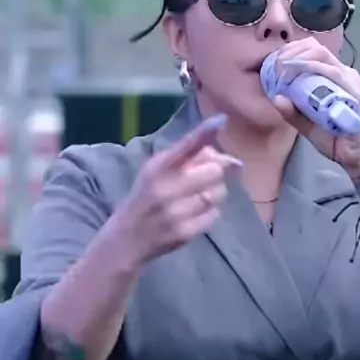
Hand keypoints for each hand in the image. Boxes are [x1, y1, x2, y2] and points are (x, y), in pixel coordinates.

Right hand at [114, 115, 239, 263]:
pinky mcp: (185, 232)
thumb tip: (233, 161)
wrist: (126, 239)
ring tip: (198, 196)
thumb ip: (186, 159)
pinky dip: (211, 211)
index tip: (221, 120)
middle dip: (215, 172)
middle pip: (214, 171)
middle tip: (205, 177)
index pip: (185, 146)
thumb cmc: (145, 197)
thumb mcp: (155, 171)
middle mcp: (166, 188)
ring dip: (215, 192)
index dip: (204, 133)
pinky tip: (196, 212)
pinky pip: (214, 215)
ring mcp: (176, 212)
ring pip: (218, 193)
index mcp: (157, 167)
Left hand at [271, 38, 359, 189]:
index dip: (291, 51)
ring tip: (281, 68)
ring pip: (322, 55)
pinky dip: (310, 69)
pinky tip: (296, 74)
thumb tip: (276, 97)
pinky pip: (331, 72)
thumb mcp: (307, 126)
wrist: (356, 157)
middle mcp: (343, 74)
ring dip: (298, 58)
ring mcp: (349, 81)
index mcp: (334, 77)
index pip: (312, 52)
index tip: (273, 61)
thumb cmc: (336, 139)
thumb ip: (292, 113)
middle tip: (275, 64)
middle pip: (316, 48)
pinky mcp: (352, 91)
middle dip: (291, 51)